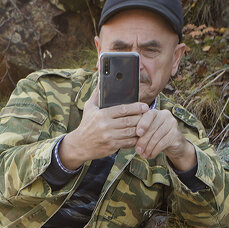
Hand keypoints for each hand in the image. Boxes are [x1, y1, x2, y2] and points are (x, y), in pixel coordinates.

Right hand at [59, 95, 195, 170]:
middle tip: (149, 115)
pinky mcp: (112, 147)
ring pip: (131, 132)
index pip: (123, 109)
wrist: (79, 145)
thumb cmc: (86, 124)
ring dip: (140, 129)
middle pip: (130, 121)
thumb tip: (102, 80)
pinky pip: (128, 142)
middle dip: (141, 118)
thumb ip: (97, 94)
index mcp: (102, 114)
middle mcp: (106, 126)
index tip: (145, 106)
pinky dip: (135, 139)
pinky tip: (139, 136)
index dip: (136, 108)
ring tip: (146, 125)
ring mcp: (109, 137)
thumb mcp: (89, 108)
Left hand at [133, 108, 196, 170]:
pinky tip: (150, 156)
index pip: (149, 115)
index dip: (143, 124)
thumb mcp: (147, 133)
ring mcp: (172, 124)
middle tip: (138, 151)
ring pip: (157, 137)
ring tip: (143, 155)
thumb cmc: (156, 137)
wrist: (174, 144)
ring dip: (148, 148)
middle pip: (152, 128)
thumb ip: (140, 133)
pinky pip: (162, 143)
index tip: (138, 134)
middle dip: (143, 141)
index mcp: (156, 112)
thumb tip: (132, 140)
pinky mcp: (176, 134)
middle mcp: (166, 115)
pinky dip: (155, 151)